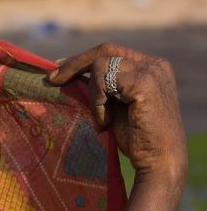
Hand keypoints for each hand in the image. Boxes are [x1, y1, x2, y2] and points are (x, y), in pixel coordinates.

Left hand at [48, 43, 186, 184]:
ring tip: (102, 120)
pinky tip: (106, 123)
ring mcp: (151, 71)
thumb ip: (103, 88)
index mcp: (150, 66)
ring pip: (99, 66)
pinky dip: (97, 104)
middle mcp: (154, 64)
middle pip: (105, 50)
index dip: (82, 58)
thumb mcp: (116, 105)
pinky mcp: (144, 83)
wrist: (158, 161)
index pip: (111, 51)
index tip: (58, 70)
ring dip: (92, 96)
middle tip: (53, 80)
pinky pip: (103, 83)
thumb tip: (70, 74)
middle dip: (74, 64)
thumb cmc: (136, 138)